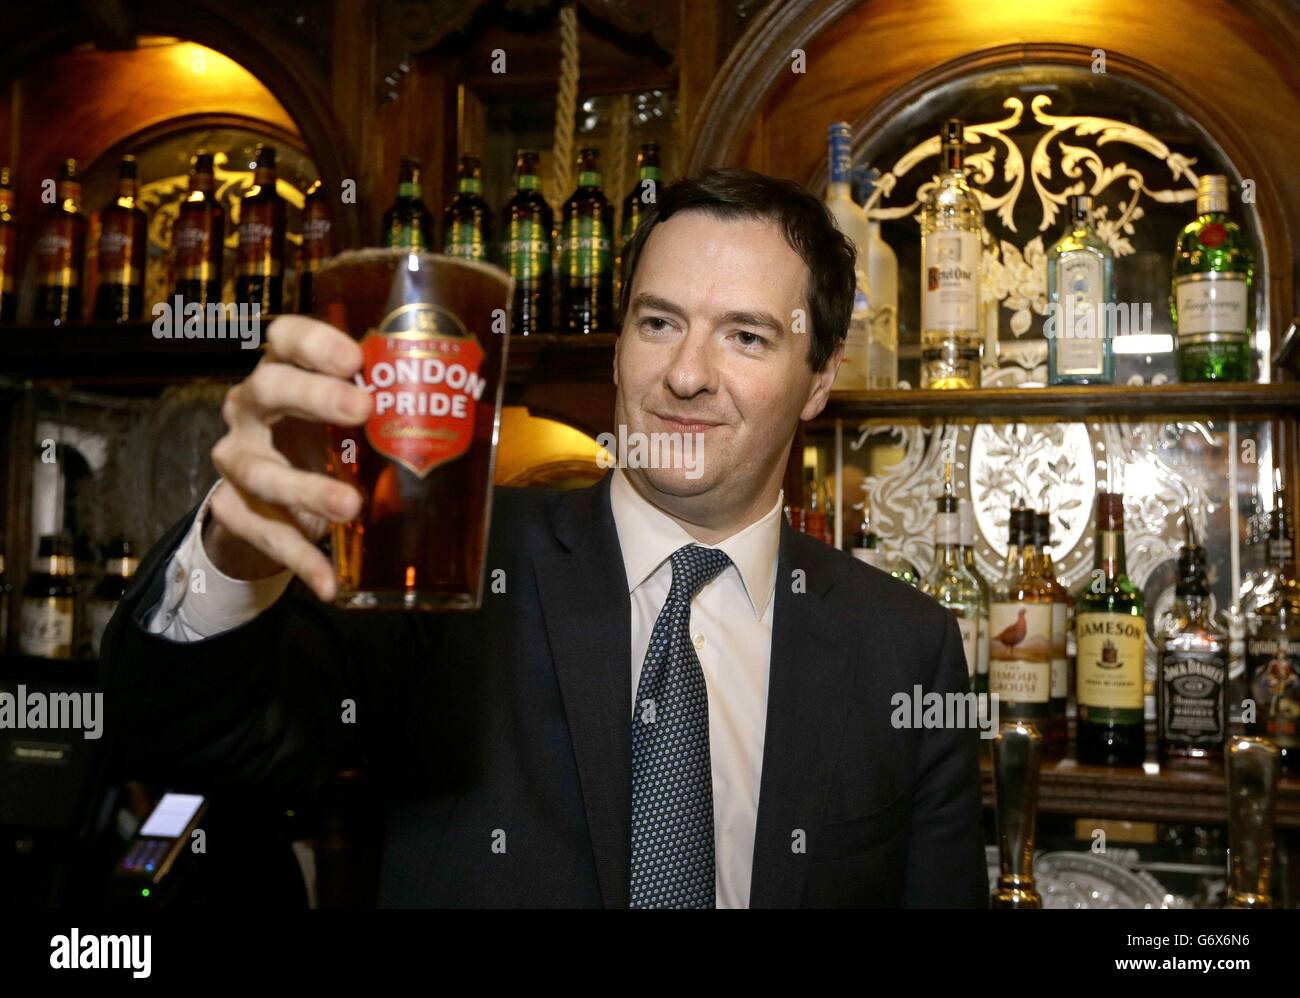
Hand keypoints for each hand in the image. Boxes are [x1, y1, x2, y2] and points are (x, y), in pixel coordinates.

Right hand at [206, 315, 370, 600]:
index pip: (284, 338)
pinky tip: (330, 583)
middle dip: (313, 397)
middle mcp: (252, 409)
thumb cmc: (327, 445)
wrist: (271, 505)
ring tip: (349, 506)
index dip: (314, 342)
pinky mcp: (234, 510)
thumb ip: (395, 412)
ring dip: (307, 489)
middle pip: (267, 390)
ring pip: (261, 471)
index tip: (356, 357)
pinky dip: (301, 560)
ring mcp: (239, 460)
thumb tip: (481, 413)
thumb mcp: (354, 424)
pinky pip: (265, 535)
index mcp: (285, 373)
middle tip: (364, 409)